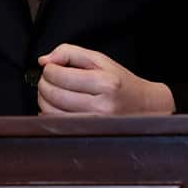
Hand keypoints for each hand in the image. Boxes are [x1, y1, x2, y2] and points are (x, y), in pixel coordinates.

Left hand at [36, 43, 174, 114]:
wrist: (144, 106)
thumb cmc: (120, 82)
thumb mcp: (99, 59)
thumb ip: (69, 53)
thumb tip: (44, 60)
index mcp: (105, 83)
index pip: (59, 75)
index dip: (49, 69)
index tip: (52, 67)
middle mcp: (102, 106)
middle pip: (53, 94)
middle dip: (44, 84)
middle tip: (49, 78)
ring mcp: (95, 124)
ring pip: (52, 112)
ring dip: (44, 99)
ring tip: (53, 91)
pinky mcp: (89, 134)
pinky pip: (58, 124)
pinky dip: (50, 113)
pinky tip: (57, 105)